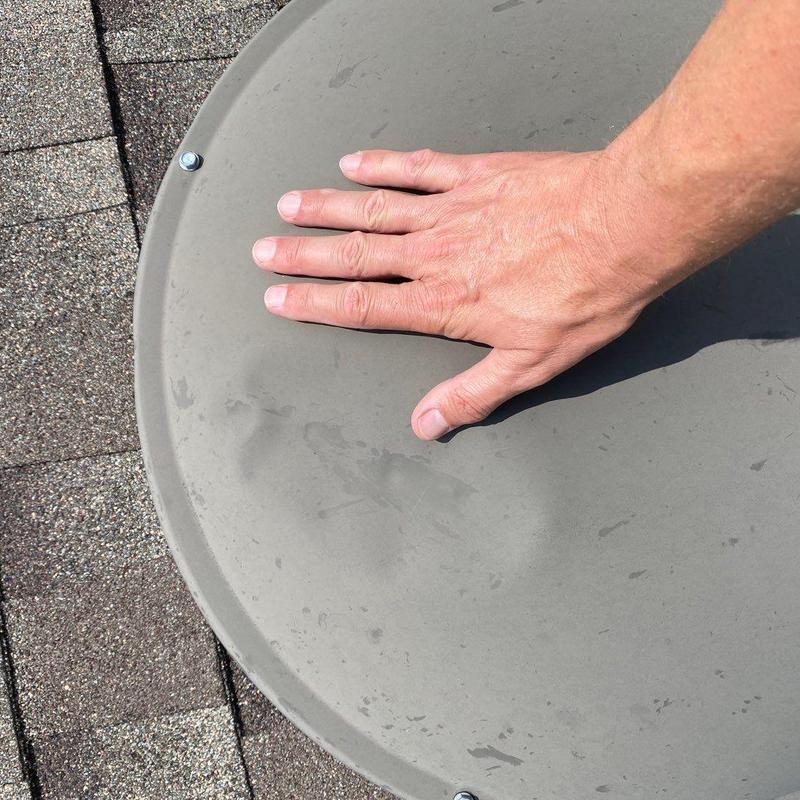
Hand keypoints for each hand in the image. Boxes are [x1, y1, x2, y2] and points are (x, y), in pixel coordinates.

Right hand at [251, 147, 674, 439]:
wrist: (626, 226)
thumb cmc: (584, 296)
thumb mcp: (531, 365)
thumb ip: (472, 394)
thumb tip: (426, 425)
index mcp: (443, 303)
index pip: (362, 306)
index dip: (315, 305)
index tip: (277, 299)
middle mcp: (435, 255)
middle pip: (355, 255)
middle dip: (304, 255)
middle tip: (263, 251)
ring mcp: (453, 210)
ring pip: (375, 208)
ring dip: (329, 207)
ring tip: (289, 206)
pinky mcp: (477, 175)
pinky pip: (419, 168)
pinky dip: (384, 166)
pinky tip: (355, 162)